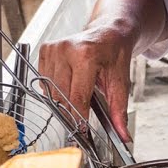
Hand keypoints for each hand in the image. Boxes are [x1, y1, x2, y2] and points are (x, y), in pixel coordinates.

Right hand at [38, 25, 134, 141]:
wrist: (109, 31)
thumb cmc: (115, 55)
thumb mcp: (121, 82)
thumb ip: (119, 110)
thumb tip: (123, 136)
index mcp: (86, 55)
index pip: (77, 97)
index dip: (79, 118)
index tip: (83, 130)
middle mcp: (66, 49)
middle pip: (62, 97)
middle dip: (73, 108)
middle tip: (85, 108)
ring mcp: (54, 48)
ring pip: (51, 91)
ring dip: (64, 97)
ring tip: (80, 87)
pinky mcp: (46, 49)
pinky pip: (45, 80)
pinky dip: (56, 86)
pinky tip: (70, 78)